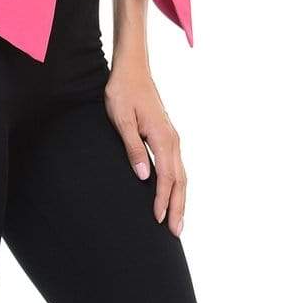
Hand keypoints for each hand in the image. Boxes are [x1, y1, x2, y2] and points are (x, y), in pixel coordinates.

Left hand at [104, 66, 185, 236]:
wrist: (132, 69)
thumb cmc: (123, 92)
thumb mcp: (121, 119)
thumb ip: (133, 147)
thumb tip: (144, 176)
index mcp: (162, 136)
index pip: (166, 176)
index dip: (162, 200)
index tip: (158, 220)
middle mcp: (172, 139)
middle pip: (180, 180)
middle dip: (178, 207)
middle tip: (175, 233)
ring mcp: (172, 137)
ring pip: (181, 174)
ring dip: (180, 198)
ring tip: (177, 222)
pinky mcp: (167, 135)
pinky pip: (176, 166)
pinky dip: (177, 184)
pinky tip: (172, 194)